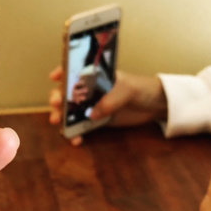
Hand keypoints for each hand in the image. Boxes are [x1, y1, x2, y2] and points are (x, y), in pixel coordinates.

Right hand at [49, 67, 167, 144]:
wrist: (157, 105)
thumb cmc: (142, 89)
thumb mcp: (127, 90)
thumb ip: (109, 101)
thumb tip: (91, 115)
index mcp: (97, 76)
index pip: (75, 71)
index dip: (63, 72)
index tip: (54, 76)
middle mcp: (91, 90)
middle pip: (68, 93)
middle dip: (58, 98)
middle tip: (55, 104)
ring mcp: (94, 106)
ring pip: (72, 111)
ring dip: (62, 117)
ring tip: (58, 123)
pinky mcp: (99, 122)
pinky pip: (83, 127)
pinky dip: (77, 133)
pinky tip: (75, 139)